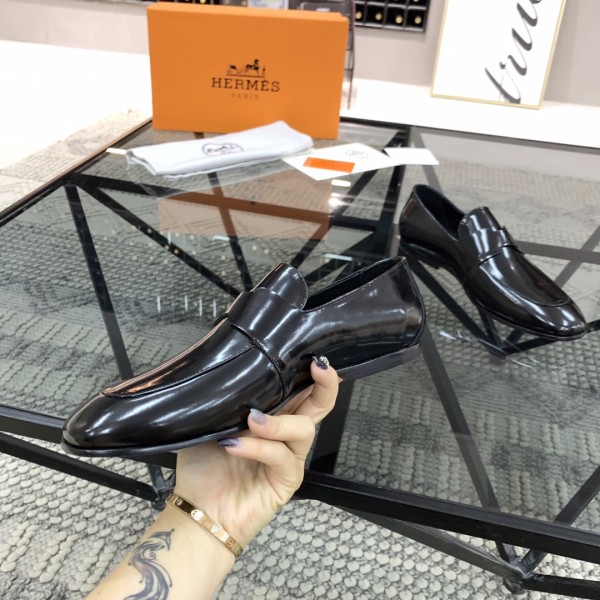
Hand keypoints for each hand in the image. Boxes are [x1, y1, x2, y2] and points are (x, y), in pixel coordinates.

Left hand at [173, 357, 338, 546]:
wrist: (198, 512)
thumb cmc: (203, 467)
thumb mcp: (207, 424)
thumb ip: (222, 401)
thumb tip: (227, 372)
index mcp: (273, 416)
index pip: (299, 390)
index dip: (312, 373)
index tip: (314, 356)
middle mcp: (286, 435)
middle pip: (319, 406)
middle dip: (324, 385)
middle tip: (318, 366)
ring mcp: (289, 458)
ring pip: (302, 429)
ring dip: (277, 422)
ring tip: (252, 420)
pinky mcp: (287, 480)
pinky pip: (281, 457)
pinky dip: (258, 447)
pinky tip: (235, 445)